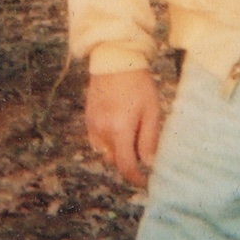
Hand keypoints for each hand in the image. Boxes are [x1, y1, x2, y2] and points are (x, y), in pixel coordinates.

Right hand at [85, 69, 162, 186]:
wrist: (115, 59)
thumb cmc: (138, 84)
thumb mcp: (151, 111)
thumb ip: (149, 139)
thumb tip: (149, 163)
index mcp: (120, 130)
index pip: (125, 165)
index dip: (135, 178)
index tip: (144, 180)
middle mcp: (102, 131)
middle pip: (114, 160)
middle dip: (128, 161)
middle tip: (142, 151)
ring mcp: (92, 124)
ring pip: (104, 151)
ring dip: (117, 151)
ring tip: (130, 135)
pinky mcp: (88, 117)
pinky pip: (96, 139)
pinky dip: (107, 141)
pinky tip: (118, 126)